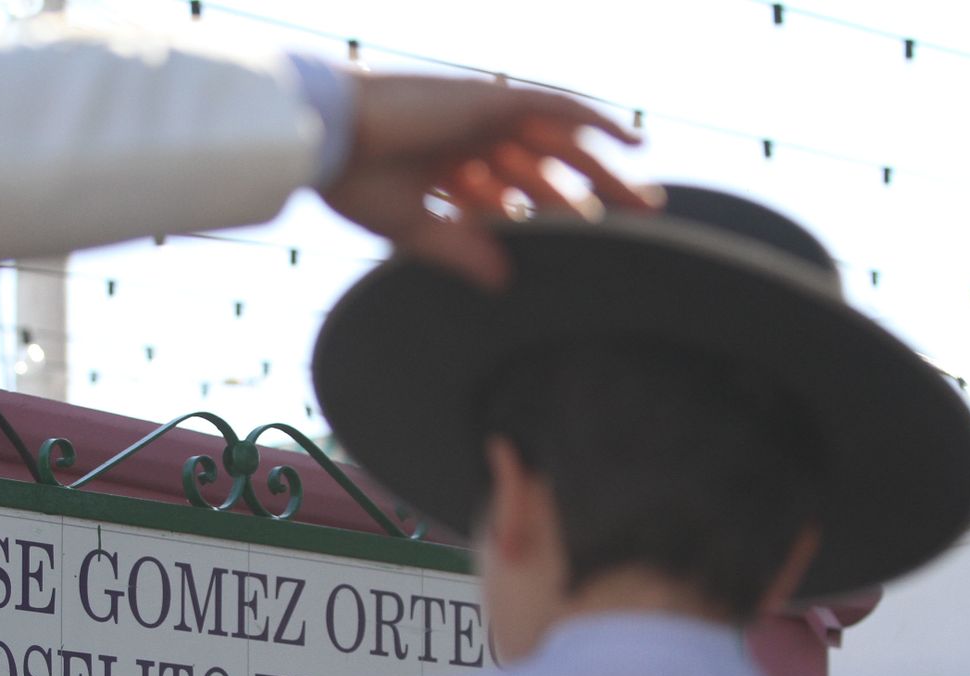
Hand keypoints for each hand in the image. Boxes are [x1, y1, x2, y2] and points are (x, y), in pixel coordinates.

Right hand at [319, 74, 655, 287]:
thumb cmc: (351, 182)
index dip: (549, 210)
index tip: (583, 236)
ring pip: (560, 142)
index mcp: (448, 165)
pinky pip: (555, 108)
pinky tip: (630, 142)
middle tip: (638, 217)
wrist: (326, 138)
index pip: (514, 188)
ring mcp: (483, 116)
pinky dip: (594, 121)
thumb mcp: (412, 228)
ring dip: (604, 168)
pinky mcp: (490, 100)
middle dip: (593, 190)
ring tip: (644, 199)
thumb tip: (503, 280)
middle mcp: (472, 138)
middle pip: (548, 165)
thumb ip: (459, 249)